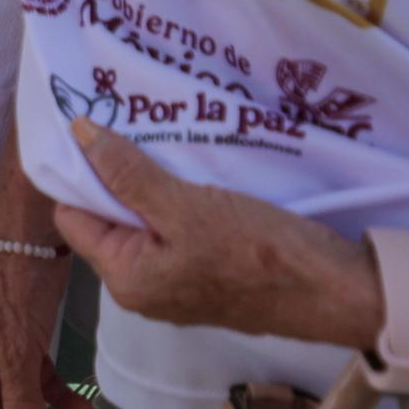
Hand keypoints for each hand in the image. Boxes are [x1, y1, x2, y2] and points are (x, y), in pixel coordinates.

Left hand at [53, 118, 380, 346]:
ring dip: (149, 183)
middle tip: (126, 118)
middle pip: (108, 218)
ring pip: (145, 222)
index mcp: (126, 279)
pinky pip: (175, 230)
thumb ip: (128, 175)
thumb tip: (78, 135)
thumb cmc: (256, 251)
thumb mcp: (186, 206)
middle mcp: (142, 289)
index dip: (77, 172)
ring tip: (156, 133)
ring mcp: (176, 284)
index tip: (88, 124)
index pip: (75, 216)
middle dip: (116, 173)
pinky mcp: (207, 275)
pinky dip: (177, 200)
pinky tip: (188, 166)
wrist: (333, 290)